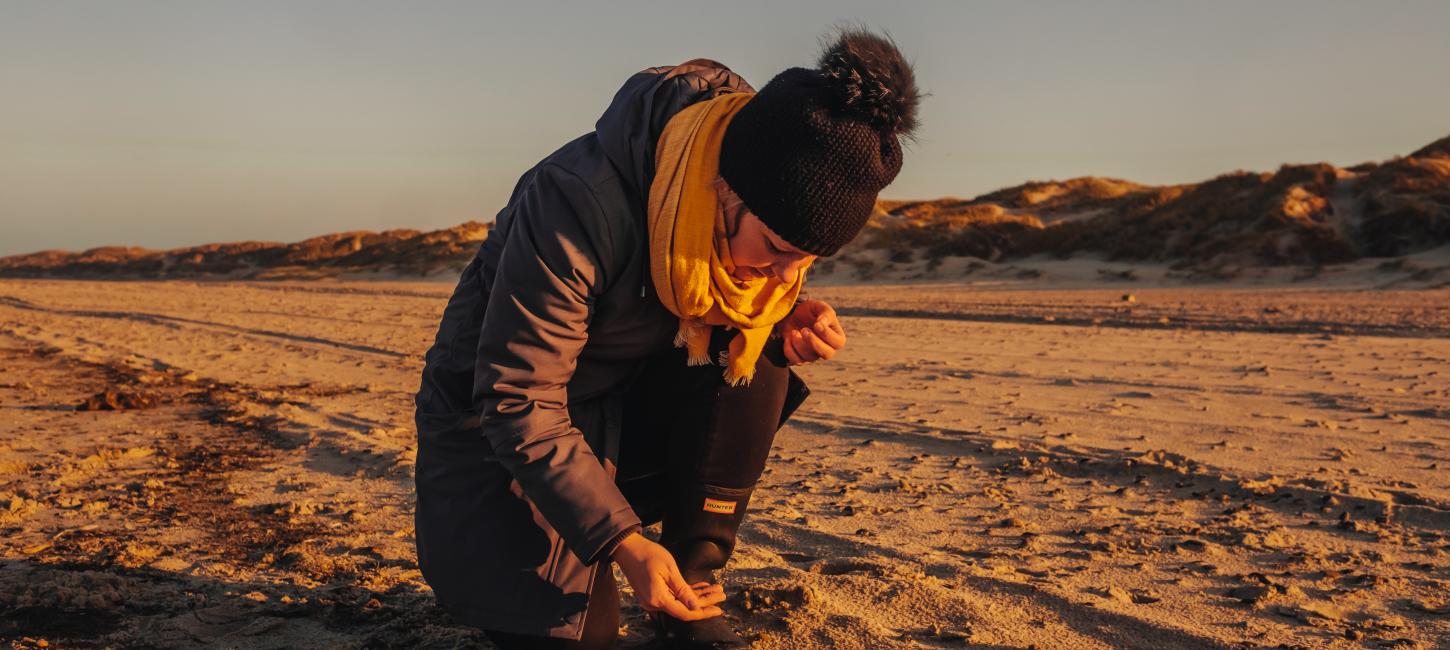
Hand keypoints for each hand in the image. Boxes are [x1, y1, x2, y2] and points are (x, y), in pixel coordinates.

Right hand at [610, 532, 725, 620]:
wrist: (628, 549)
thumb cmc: (649, 555)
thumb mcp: (670, 570)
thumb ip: (683, 591)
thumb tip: (695, 607)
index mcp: (658, 599)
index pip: (685, 613)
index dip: (703, 612)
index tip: (719, 609)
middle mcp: (654, 604)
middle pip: (684, 608)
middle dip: (705, 602)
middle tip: (722, 594)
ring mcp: (652, 600)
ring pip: (680, 603)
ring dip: (698, 597)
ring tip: (716, 589)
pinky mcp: (652, 594)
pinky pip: (672, 597)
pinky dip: (686, 593)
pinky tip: (702, 587)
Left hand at [776, 299, 845, 364]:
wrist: (794, 315)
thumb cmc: (811, 312)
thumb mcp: (820, 307)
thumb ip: (825, 314)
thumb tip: (822, 324)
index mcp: (837, 337)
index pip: (838, 343)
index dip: (827, 334)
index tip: (816, 324)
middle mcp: (827, 348)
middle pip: (827, 354)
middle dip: (814, 342)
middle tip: (804, 330)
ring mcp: (813, 355)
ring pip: (809, 357)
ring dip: (798, 343)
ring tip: (794, 331)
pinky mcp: (800, 358)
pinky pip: (796, 360)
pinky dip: (789, 349)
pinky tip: (789, 338)